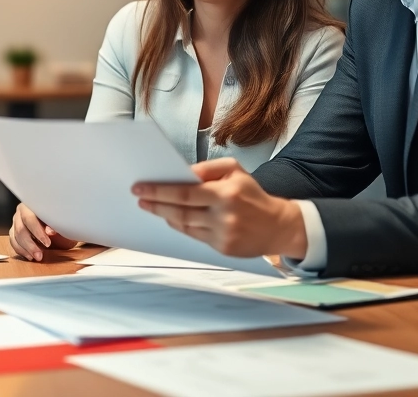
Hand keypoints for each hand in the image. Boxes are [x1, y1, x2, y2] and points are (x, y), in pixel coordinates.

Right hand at [8, 203, 77, 260]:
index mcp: (33, 205)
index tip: (47, 243)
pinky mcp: (14, 231)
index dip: (38, 231)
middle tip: (40, 255)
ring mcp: (17, 221)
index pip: (30, 218)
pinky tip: (30, 256)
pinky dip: (21, 250)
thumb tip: (50, 231)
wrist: (59, 226)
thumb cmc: (60, 222)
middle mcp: (22, 212)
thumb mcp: (62, 224)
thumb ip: (56, 226)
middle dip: (30, 244)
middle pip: (20, 229)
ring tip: (37, 257)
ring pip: (15, 236)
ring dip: (26, 249)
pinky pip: (13, 242)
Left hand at [132, 158, 306, 258]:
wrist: (278, 226)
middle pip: (181, 211)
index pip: (185, 192)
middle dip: (156, 204)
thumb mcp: (235, 170)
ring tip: (151, 206)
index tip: (140, 188)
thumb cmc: (252, 194)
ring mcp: (223, 234)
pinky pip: (194, 236)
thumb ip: (208, 168)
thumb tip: (182, 173)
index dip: (159, 191)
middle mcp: (224, 215)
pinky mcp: (223, 249)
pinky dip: (181, 226)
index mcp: (226, 193)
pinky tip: (171, 218)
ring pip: (185, 225)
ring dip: (165, 216)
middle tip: (139, 198)